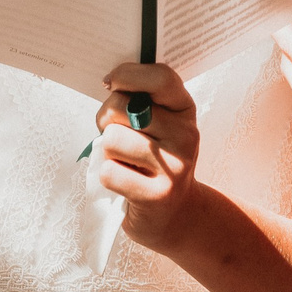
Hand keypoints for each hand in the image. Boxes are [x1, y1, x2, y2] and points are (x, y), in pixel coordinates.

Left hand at [93, 62, 200, 251]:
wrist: (178, 217)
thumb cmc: (157, 162)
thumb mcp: (160, 126)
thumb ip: (140, 101)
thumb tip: (109, 82)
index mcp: (184, 110)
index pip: (160, 77)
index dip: (127, 75)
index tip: (111, 84)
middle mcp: (185, 135)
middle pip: (120, 107)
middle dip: (106, 120)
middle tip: (119, 138)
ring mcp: (174, 167)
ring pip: (112, 139)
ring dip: (108, 152)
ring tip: (125, 163)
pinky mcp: (157, 196)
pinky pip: (109, 172)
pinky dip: (107, 177)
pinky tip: (126, 183)